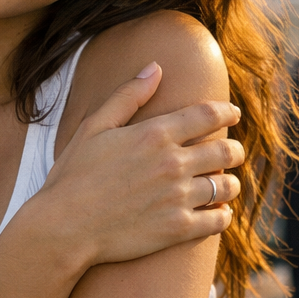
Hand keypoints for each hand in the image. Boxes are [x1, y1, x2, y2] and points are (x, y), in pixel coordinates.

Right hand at [40, 63, 243, 265]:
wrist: (64, 228)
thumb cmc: (74, 176)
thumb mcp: (94, 127)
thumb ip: (128, 96)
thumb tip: (156, 68)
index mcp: (155, 134)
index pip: (208, 115)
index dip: (227, 112)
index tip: (234, 113)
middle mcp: (173, 163)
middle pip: (226, 151)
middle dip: (235, 149)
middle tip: (234, 152)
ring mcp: (178, 198)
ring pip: (226, 186)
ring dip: (231, 183)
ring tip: (226, 185)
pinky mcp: (178, 229)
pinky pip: (218, 220)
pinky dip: (223, 215)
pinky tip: (217, 212)